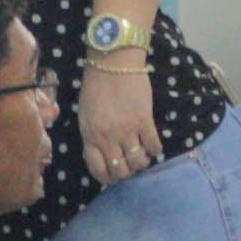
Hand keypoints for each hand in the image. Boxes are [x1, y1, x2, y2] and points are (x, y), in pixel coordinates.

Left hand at [79, 65, 160, 186]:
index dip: (108, 178)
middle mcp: (108, 138)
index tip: (114, 175)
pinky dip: (155, 150)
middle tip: (130, 164)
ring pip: (138, 162)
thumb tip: (102, 153)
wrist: (112, 63)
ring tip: (142, 155)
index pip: (98, 169)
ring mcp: (127, 130)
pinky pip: (153, 146)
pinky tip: (153, 145)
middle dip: (126, 172)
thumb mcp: (85, 115)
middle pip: (121, 171)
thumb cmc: (95, 86)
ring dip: (142, 162)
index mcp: (90, 137)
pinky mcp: (144, 121)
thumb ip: (92, 135)